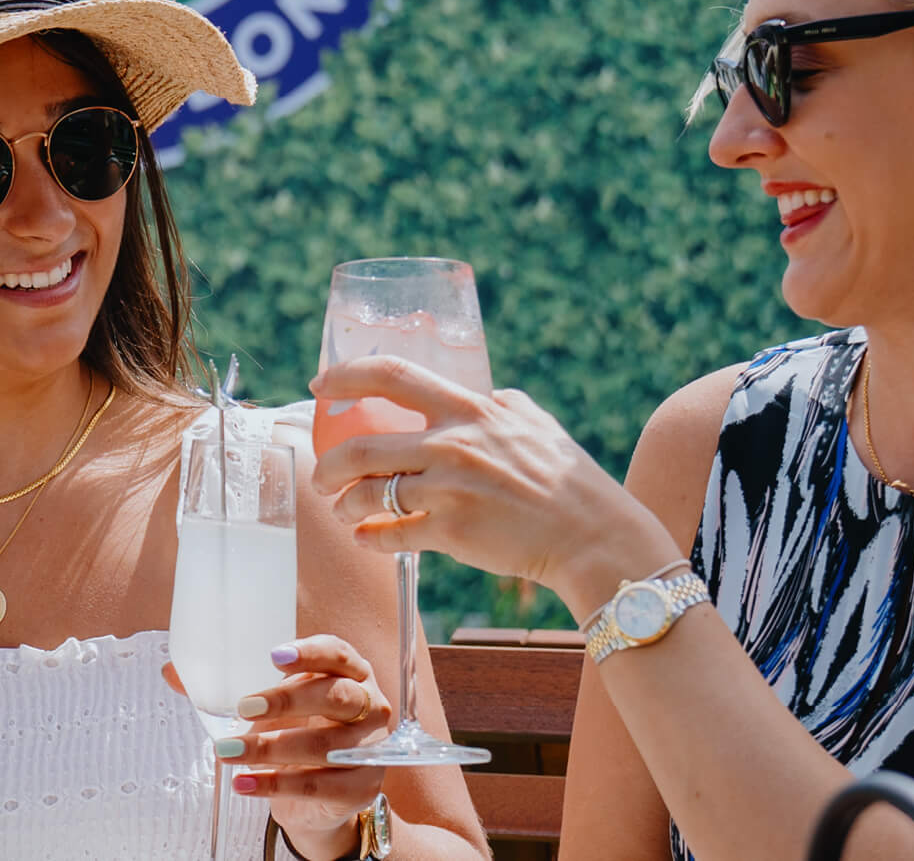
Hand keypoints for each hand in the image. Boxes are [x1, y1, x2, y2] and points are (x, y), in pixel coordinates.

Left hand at [166, 635, 394, 844]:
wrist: (321, 797)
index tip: (273, 656)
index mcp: (352, 674)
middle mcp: (369, 706)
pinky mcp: (361, 787)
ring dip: (269, 748)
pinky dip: (276, 784)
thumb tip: (170, 673)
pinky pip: (317, 785)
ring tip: (228, 751)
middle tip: (243, 707)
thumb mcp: (268, 709)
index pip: (338, 654)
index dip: (309, 653)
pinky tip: (244, 782)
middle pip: (335, 696)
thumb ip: (225, 690)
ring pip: (323, 746)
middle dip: (286, 701)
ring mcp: (370, 749)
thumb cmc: (298, 734)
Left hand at [309, 357, 676, 609]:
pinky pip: (392, 536)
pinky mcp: (451, 533)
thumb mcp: (536, 423)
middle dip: (329, 464)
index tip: (320, 384)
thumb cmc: (569, 481)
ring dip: (345, 505)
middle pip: (363, 446)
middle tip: (323, 475)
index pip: (392, 375)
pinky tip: (367, 539)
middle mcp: (453, 444)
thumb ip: (500, 405)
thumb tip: (481, 394)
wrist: (593, 536)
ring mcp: (449, 490)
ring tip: (343, 511)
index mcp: (471, 409)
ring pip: (370, 494)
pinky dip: (371, 539)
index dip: (346, 376)